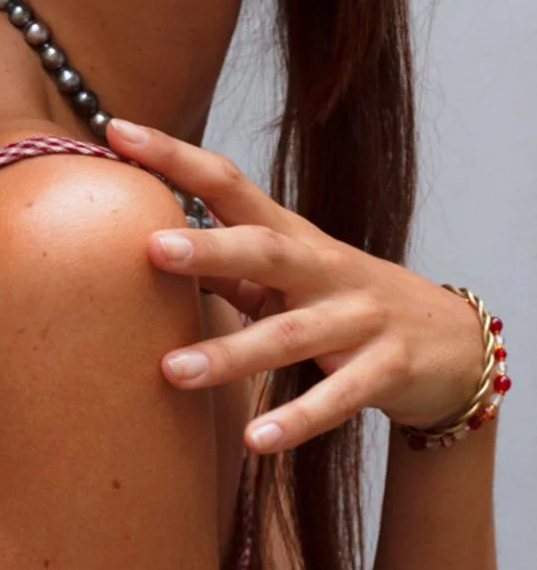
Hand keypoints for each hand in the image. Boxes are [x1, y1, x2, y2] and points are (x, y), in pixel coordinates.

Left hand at [106, 118, 487, 454]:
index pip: (229, 183)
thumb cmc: (343, 300)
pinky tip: (256, 440)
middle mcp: (323, 268)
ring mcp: (359, 318)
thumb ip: (225, 262)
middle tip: (151, 248)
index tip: (117, 130)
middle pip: (264, 250)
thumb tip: (141, 248)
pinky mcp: (386, 370)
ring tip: (172, 372)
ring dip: (231, 353)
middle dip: (209, 247)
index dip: (175, 156)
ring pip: (291, 334)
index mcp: (291, 235)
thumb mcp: (289, 273)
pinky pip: (338, 399)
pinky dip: (298, 420)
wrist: (452, 341)